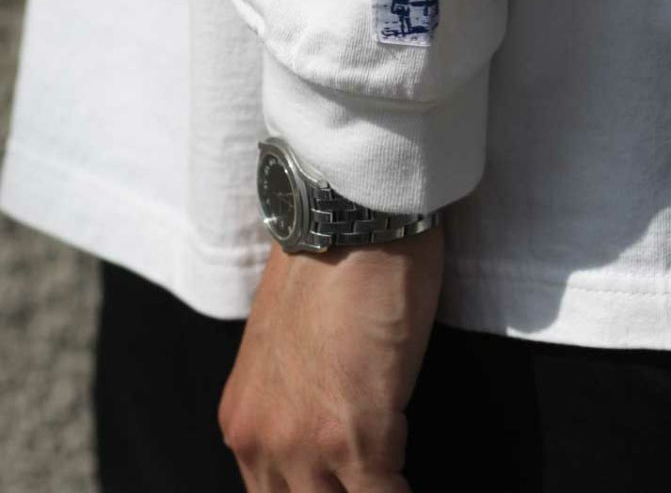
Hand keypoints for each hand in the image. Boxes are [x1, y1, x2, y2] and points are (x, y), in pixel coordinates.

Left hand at [219, 223, 444, 491]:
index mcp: (244, 418)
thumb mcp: (294, 345)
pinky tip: (412, 481)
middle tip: (372, 480)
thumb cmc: (332, 265)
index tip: (350, 483)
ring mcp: (304, 442)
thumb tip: (332, 422)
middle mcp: (260, 439)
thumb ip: (299, 398)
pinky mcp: (355, 435)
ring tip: (396, 479)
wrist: (348, 218)